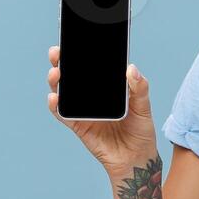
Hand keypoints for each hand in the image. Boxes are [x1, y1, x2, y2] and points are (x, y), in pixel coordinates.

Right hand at [48, 46, 158, 176]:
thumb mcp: (144, 107)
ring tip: (56, 73)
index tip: (74, 41)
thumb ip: (139, 88)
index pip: (90, 68)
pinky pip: (62, 114)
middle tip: (58, 53)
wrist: (136, 157)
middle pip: (71, 76)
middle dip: (61, 62)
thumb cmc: (140, 130)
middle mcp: (91, 96)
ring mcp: (82, 110)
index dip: (80, 54)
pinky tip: (54, 98)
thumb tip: (131, 68)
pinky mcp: (77, 125)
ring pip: (63, 92)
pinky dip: (56, 106)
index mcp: (106, 88)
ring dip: (56, 81)